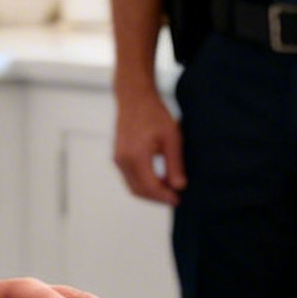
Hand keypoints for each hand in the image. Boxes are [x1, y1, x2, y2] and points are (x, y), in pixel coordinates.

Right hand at [113, 89, 184, 205]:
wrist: (134, 97)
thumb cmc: (154, 113)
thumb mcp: (172, 138)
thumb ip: (175, 164)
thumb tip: (179, 186)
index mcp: (136, 156)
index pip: (150, 187)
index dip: (165, 197)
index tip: (178, 200)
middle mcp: (123, 161)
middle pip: (139, 191)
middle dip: (157, 198)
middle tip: (174, 198)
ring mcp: (118, 159)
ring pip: (133, 186)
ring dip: (149, 192)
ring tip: (168, 190)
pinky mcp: (117, 157)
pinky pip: (129, 178)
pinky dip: (142, 184)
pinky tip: (157, 179)